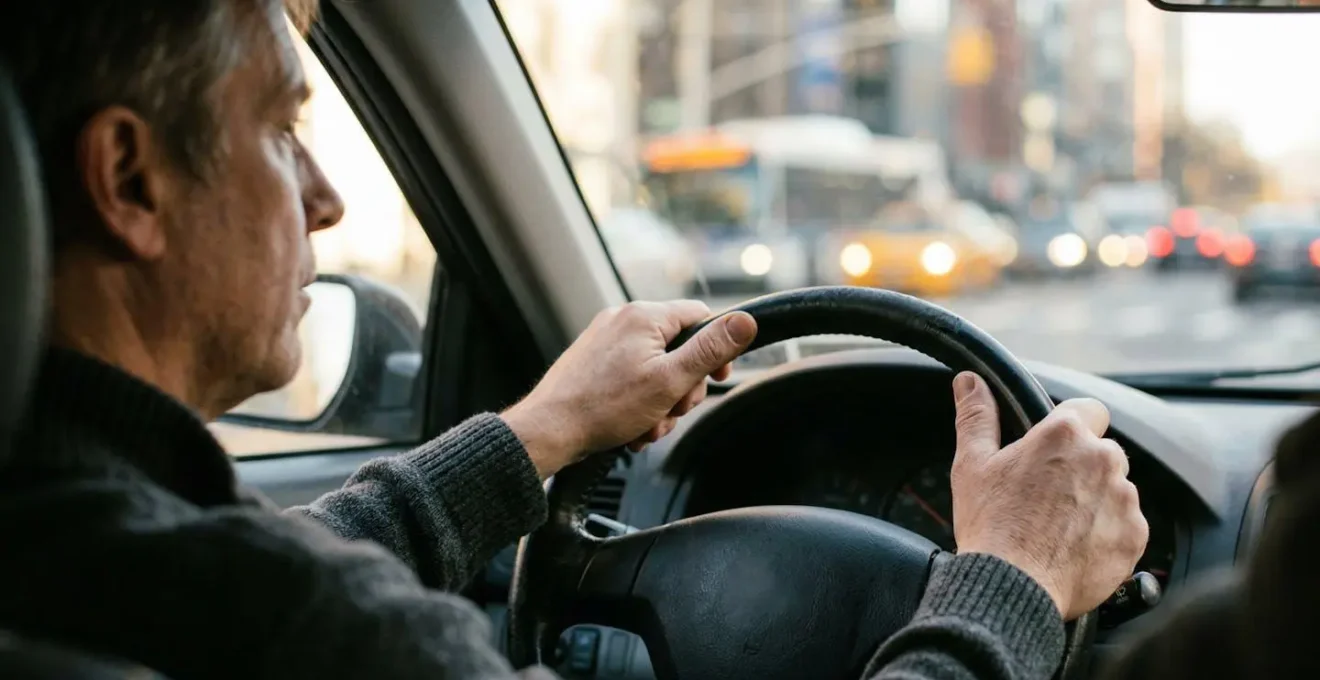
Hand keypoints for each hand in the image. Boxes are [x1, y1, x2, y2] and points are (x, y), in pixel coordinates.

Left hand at [502, 300, 757, 478]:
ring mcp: (605, 341)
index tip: (717, 377)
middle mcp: (623, 320)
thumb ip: (710, 350)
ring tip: (644, 425)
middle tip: (670, 411)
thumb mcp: (671, 380)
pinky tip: (629, 427)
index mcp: (644, 316)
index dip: (716, 350)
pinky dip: (638, 404)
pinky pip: (632, 378)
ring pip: (656, 369)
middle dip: (682, 388)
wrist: (549, 430)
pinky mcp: (593, 362)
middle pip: (679, 348)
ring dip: (660, 403)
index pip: (701, 317)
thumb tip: (746, 321)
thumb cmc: (604, 407)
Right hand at [949, 371, 1148, 620]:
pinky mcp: (1135, 536)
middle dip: (1081, 467)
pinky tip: (1074, 547)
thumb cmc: (990, 525)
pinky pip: (1127, 525)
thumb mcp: (972, 464)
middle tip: (1047, 496)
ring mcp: (1124, 499)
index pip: (1088, 409)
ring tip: (1059, 527)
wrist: (1011, 587)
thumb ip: (977, 416)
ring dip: (1096, 500)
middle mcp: (1102, 459)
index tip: (1054, 449)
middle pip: (1102, 451)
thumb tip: (969, 380)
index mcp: (1064, 435)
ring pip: (1116, 488)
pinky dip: (1107, 534)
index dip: (1071, 426)